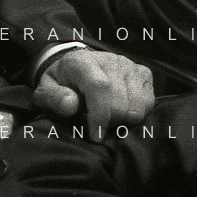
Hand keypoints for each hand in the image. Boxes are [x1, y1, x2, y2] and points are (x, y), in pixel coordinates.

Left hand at [33, 49, 154, 136]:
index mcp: (82, 62)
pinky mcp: (142, 72)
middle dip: (110, 122)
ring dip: (124, 120)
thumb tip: (71, 105)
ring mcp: (129, 65)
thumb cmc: (61, 83)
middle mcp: (110, 60)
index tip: (96, 135)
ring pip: (138, 106)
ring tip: (108, 117)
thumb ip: (54, 98)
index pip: (99, 87)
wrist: (76, 66)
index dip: (100, 115)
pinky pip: (149, 102)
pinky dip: (137, 113)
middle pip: (121, 103)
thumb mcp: (46, 91)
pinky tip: (121, 110)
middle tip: (97, 124)